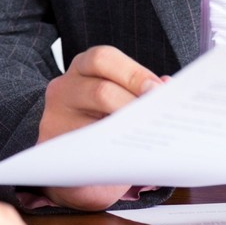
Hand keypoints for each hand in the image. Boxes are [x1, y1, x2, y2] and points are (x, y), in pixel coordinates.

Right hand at [36, 45, 164, 211]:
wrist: (70, 166)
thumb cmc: (99, 125)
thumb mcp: (117, 101)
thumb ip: (139, 91)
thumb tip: (168, 85)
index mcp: (82, 70)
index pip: (103, 59)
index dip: (134, 73)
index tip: (159, 89)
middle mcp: (64, 89)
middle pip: (99, 89)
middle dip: (133, 104)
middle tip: (156, 113)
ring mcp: (56, 120)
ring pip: (94, 125)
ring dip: (127, 131)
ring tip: (149, 137)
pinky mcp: (59, 151)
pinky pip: (91, 152)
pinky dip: (116, 155)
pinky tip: (134, 158)